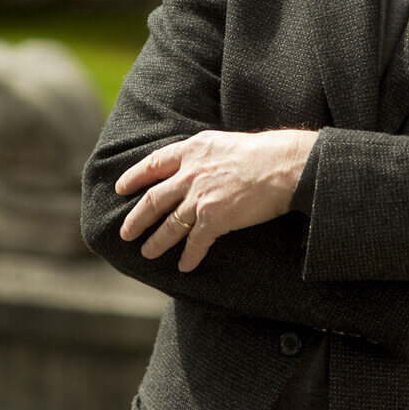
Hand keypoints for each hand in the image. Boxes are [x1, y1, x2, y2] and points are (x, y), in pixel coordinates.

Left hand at [115, 128, 317, 271]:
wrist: (286, 165)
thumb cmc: (265, 152)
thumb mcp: (226, 142)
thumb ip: (206, 155)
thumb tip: (198, 165)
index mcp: (193, 150)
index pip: (153, 163)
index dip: (134, 177)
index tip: (121, 188)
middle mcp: (191, 173)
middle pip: (153, 199)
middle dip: (136, 219)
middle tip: (125, 232)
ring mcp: (200, 197)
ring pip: (169, 225)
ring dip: (156, 242)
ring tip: (147, 253)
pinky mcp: (214, 219)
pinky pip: (194, 243)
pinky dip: (188, 257)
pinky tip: (184, 266)